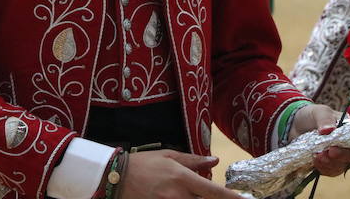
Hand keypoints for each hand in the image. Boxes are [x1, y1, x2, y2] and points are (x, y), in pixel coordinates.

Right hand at [120, 150, 244, 198]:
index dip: (232, 198)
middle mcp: (179, 196)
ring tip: (199, 195)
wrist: (116, 177)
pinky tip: (187, 198)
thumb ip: (193, 160)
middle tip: (223, 196)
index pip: (215, 192)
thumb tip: (214, 161)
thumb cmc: (144, 164)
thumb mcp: (169, 155)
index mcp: (183, 178)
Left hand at [290, 104, 349, 176]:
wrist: (295, 124)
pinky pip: (331, 170)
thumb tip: (329, 130)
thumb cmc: (312, 115)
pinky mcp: (328, 163)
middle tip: (329, 152)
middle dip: (341, 156)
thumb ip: (325, 119)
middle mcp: (348, 144)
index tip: (349, 146)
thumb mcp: (319, 112)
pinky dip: (324, 168)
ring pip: (342, 165)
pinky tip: (315, 160)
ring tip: (317, 156)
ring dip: (330, 163)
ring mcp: (339, 155)